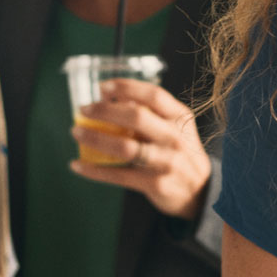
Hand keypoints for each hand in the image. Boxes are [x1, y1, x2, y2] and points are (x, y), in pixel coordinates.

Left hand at [74, 79, 211, 219]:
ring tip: (77, 133)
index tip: (102, 87)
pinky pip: (118, 175)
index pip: (154, 96)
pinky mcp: (154, 184)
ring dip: (95, 139)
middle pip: (137, 117)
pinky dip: (95, 170)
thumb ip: (150, 112)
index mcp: (179, 117)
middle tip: (84, 109)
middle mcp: (174, 138)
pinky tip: (78, 165)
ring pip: (125, 147)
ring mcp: (165, 162)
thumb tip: (110, 95)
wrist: (199, 189)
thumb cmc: (178, 151)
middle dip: (105, 111)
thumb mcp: (175, 127)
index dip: (126, 88)